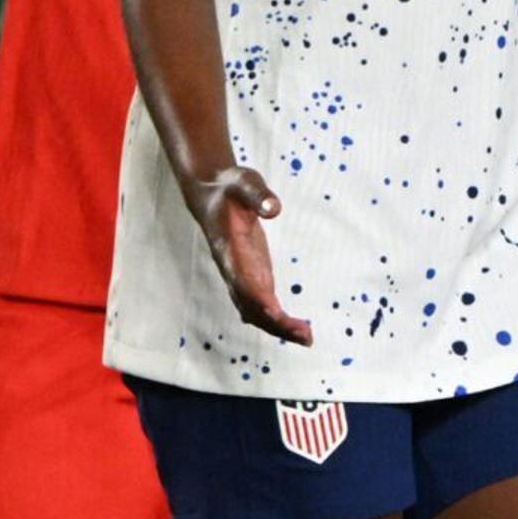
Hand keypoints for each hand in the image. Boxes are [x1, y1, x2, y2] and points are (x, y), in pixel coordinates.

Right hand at [189, 166, 312, 343]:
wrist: (210, 192)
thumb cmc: (230, 186)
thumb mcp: (244, 181)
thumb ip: (259, 194)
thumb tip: (275, 209)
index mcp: (229, 248)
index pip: (242, 279)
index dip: (258, 299)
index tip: (276, 314)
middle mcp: (232, 268)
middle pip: (249, 304)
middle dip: (274, 322)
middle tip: (306, 335)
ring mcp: (240, 274)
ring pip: (253, 309)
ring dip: (277, 326)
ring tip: (307, 337)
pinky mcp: (250, 273)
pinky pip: (259, 304)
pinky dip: (275, 319)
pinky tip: (296, 329)